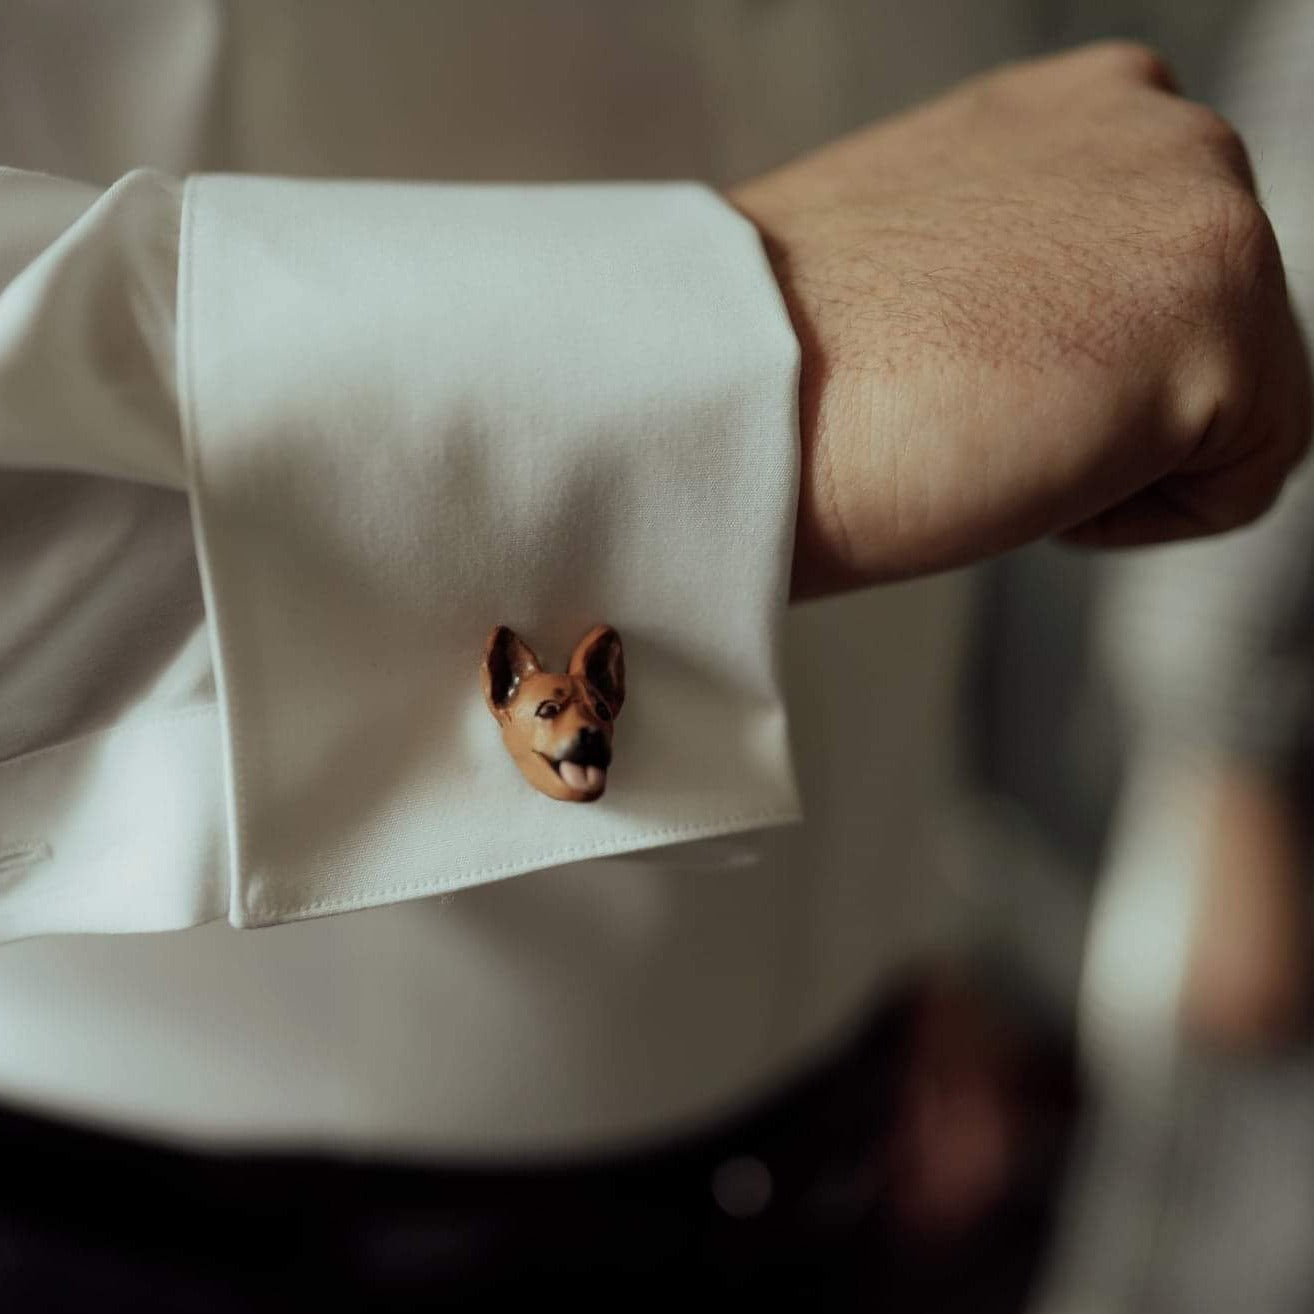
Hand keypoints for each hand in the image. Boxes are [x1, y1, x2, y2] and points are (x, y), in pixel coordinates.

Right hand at [729, 42, 1312, 597]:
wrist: (732, 397)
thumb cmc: (789, 361)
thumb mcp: (931, 258)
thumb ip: (1031, 260)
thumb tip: (1068, 338)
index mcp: (1080, 108)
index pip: (1156, 275)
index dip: (1076, 368)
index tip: (975, 390)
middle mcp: (1163, 128)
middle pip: (1214, 336)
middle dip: (1115, 406)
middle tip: (975, 419)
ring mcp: (1205, 215)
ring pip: (1237, 406)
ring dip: (1122, 455)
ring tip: (991, 437)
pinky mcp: (1223, 330)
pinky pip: (1237, 483)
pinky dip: (1135, 516)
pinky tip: (1022, 475)